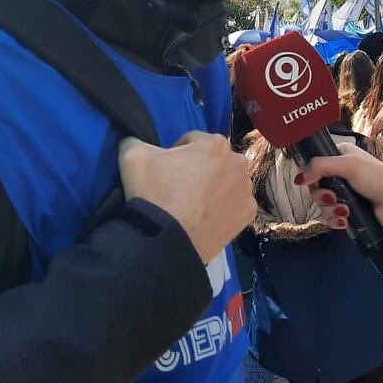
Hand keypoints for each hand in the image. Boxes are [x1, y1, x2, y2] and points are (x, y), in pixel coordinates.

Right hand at [118, 132, 255, 263]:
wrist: (167, 242)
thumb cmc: (154, 194)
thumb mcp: (133, 156)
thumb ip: (135, 139)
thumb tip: (133, 139)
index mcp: (216, 144)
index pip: (192, 141)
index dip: (176, 153)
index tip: (166, 170)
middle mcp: (238, 163)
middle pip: (213, 160)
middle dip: (199, 169)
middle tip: (178, 189)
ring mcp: (246, 190)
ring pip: (227, 182)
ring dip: (214, 188)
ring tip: (192, 205)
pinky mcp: (248, 214)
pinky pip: (234, 204)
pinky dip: (223, 208)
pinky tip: (205, 217)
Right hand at [295, 143, 382, 236]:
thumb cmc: (378, 179)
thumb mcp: (349, 166)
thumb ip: (320, 167)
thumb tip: (299, 178)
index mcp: (341, 156)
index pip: (315, 164)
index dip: (311, 174)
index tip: (313, 181)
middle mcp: (341, 173)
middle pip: (315, 186)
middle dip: (322, 195)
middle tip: (333, 198)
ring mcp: (344, 193)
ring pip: (321, 204)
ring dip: (331, 209)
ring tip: (345, 211)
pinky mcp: (348, 210)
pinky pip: (330, 217)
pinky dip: (335, 220)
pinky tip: (345, 220)